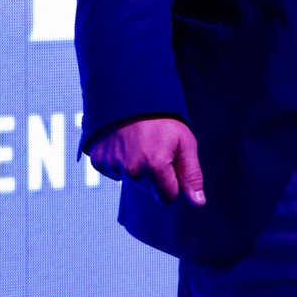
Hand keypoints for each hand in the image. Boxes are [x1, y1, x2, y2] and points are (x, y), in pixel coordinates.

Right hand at [87, 116, 206, 205]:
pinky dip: (119, 162)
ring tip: (138, 143)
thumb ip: (191, 175)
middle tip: (154, 148)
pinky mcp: (98, 160)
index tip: (170, 163)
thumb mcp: (184, 142)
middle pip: (148, 191)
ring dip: (135, 168)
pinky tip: (123, 144)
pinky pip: (113, 172)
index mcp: (155, 166)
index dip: (173, 183)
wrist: (129, 93)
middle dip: (154, 176)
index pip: (168, 198)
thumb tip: (198, 203)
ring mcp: (113, 165)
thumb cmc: (162, 118)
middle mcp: (131, 170)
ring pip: (130, 181)